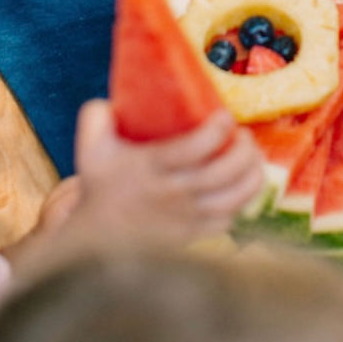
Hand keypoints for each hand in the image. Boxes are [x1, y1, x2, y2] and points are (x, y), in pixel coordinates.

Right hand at [69, 102, 263, 239]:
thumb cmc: (101, 187)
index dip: (218, 128)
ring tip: (252, 157)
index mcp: (151, 167)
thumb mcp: (90, 148)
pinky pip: (229, 221)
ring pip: (234, 199)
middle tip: (243, 134)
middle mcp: (172, 194)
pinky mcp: (193, 236)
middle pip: (223, 173)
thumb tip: (110, 101)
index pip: (195, 147)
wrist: (97, 240)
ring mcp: (185, 218)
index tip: (224, 115)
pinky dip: (241, 202)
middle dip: (243, 149)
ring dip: (252, 174)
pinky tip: (240, 184)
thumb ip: (96, 118)